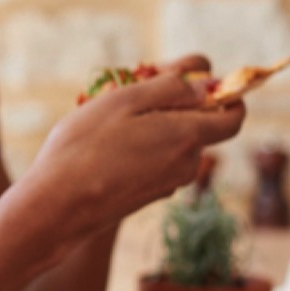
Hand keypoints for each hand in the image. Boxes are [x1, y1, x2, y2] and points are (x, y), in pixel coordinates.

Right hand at [27, 60, 244, 236]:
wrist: (55, 207)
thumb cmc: (84, 147)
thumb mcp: (124, 101)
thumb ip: (171, 89)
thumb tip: (205, 86)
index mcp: (187, 136)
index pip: (234, 118)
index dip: (227, 96)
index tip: (201, 83)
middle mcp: (186, 164)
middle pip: (200, 127)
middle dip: (178, 106)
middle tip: (135, 91)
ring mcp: (167, 184)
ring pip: (175, 145)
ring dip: (155, 126)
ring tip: (112, 119)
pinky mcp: (147, 197)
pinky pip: (157, 162)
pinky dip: (142, 147)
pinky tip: (106, 145)